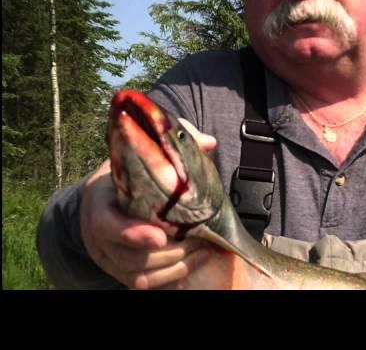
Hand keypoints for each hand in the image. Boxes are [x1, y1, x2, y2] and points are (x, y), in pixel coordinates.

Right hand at [80, 118, 217, 289]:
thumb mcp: (142, 151)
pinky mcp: (118, 270)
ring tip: (202, 251)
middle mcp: (97, 234)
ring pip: (138, 274)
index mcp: (98, 200)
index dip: (132, 234)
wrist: (103, 196)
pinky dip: (170, 278)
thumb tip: (208, 143)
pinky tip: (193, 264)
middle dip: (169, 252)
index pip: (106, 224)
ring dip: (174, 266)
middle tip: (199, 241)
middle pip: (129, 256)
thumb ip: (171, 144)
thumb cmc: (127, 171)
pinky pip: (142, 284)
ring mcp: (106, 255)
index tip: (161, 235)